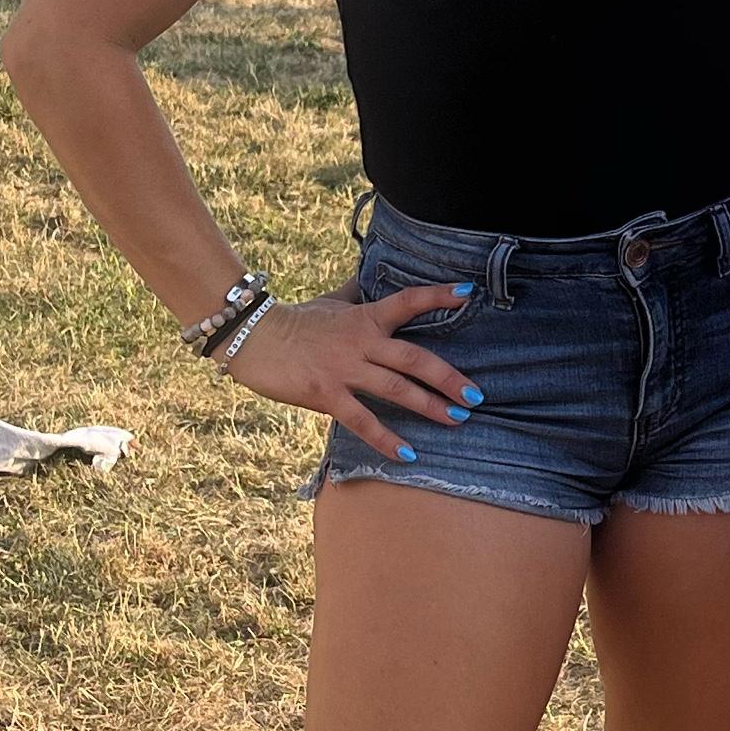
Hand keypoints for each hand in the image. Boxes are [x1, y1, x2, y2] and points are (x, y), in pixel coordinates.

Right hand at [222, 285, 480, 461]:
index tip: (467, 294)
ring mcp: (345, 369)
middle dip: (448, 377)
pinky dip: (386, 438)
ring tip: (456, 419)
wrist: (253, 337)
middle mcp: (361, 342)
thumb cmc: (295, 320)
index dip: (437, 296)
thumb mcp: (331, 302)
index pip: (407, 301)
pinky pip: (362, 419)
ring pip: (395, 389)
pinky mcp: (326, 393)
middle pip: (414, 358)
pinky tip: (408, 453)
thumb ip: (355, 294)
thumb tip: (368, 277)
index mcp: (365, 317)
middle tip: (476, 395)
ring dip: (429, 406)